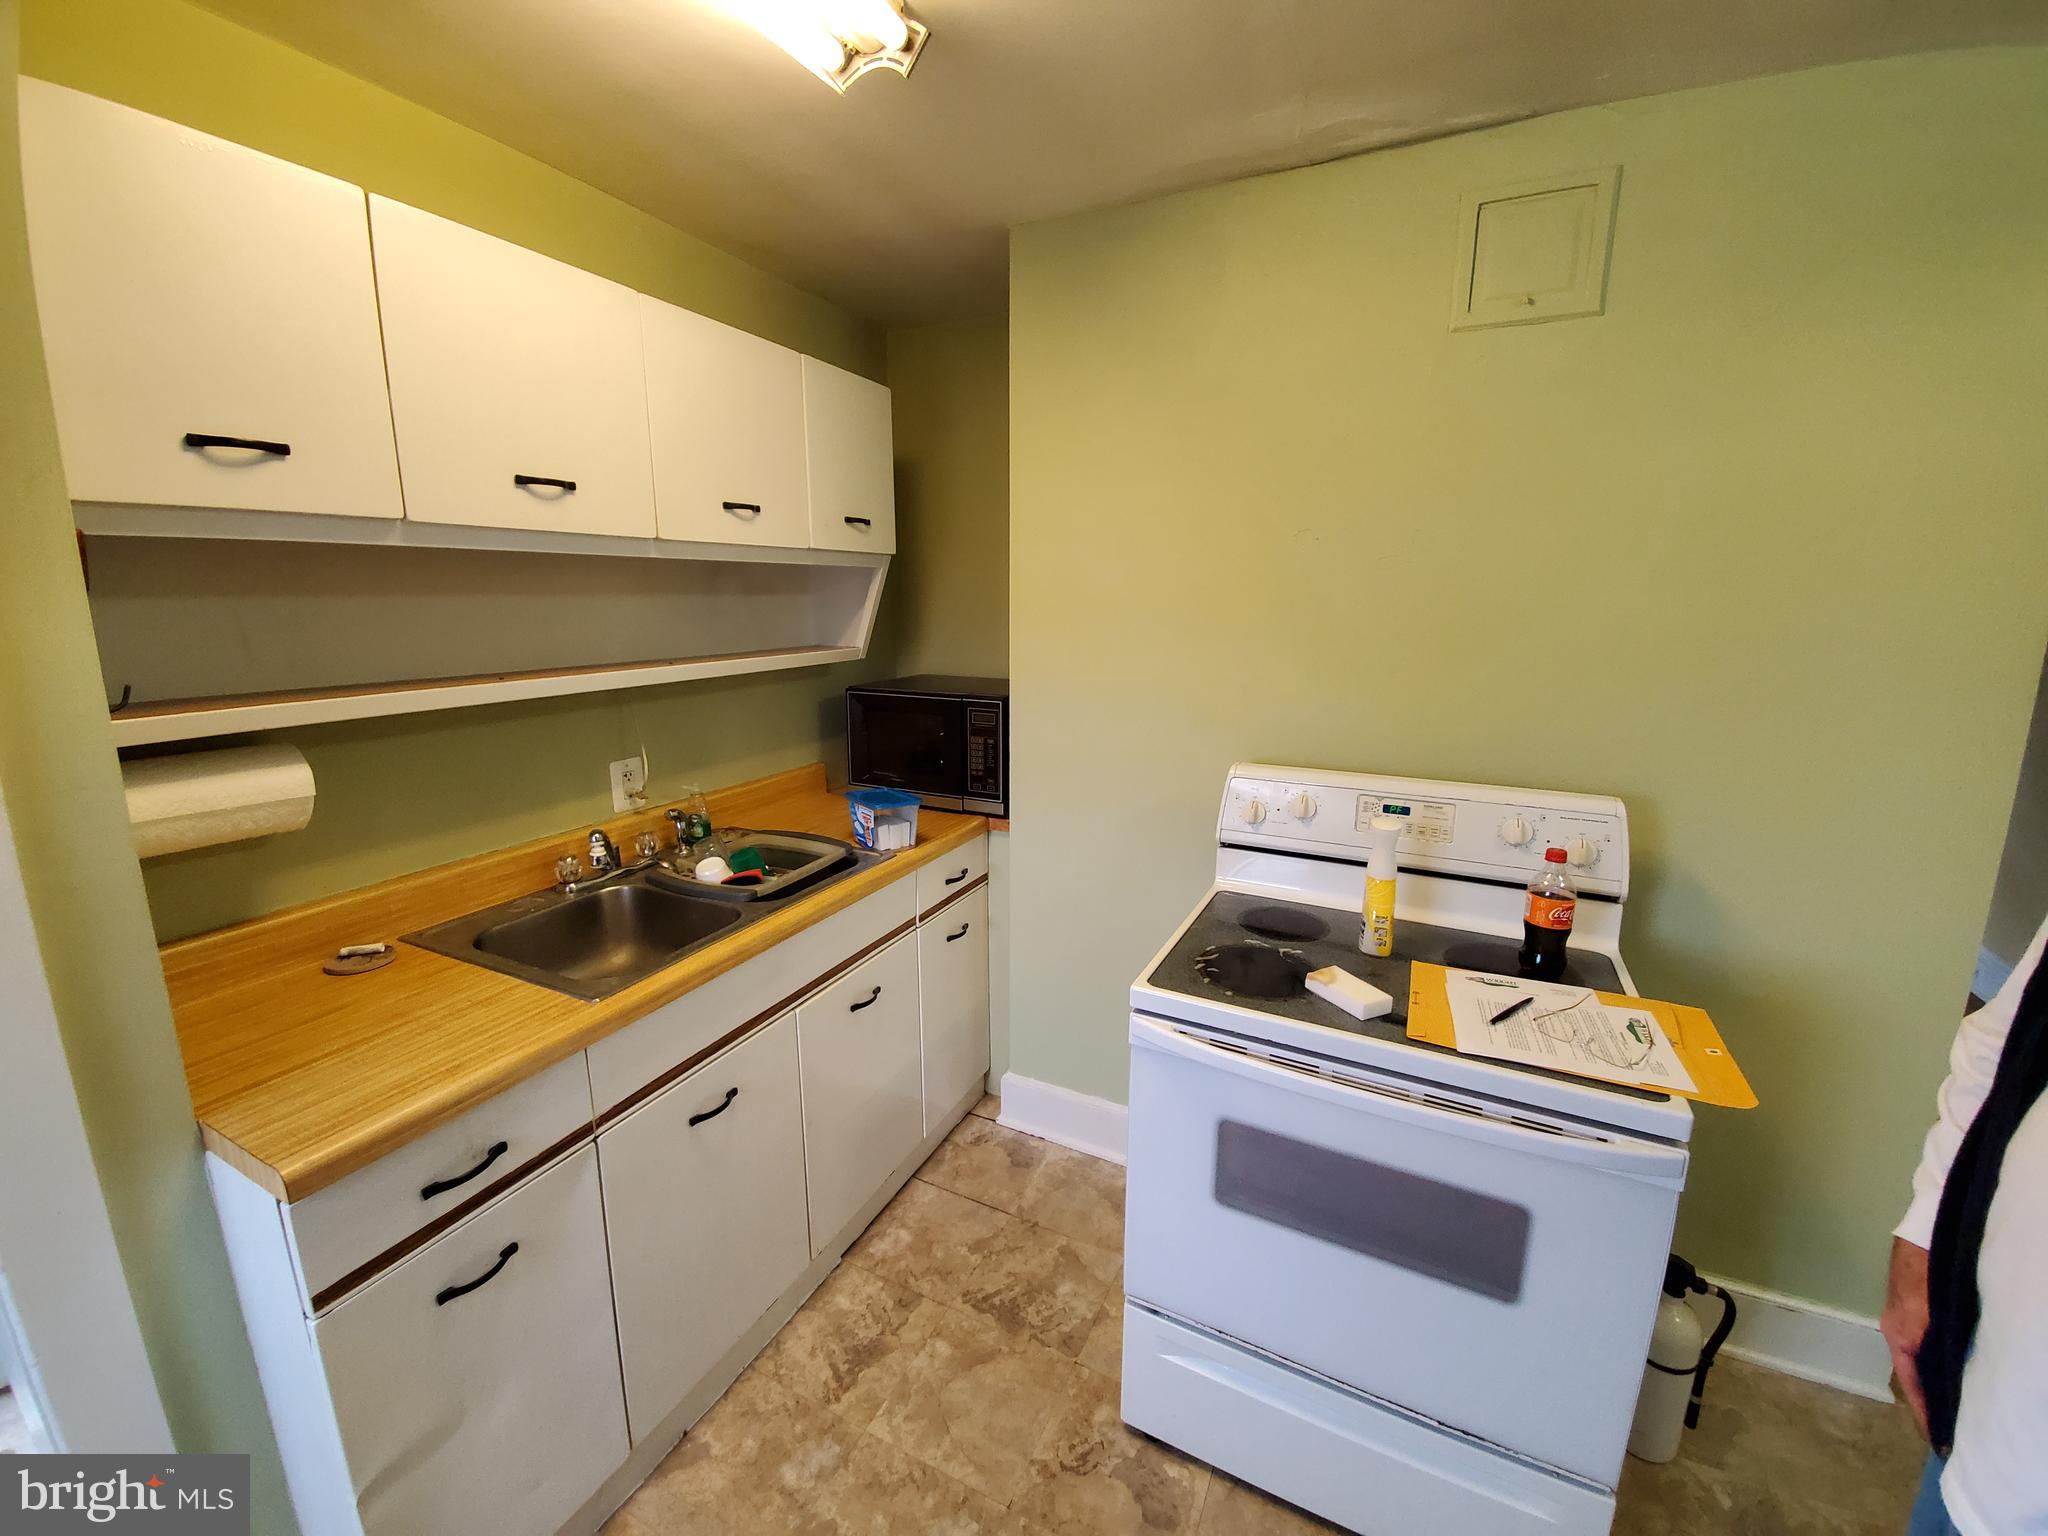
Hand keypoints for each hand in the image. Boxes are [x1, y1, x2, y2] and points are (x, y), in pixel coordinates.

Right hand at [1881, 1237, 1931, 1439]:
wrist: (1923, 1232)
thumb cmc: (1925, 1271)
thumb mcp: (1931, 1313)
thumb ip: (1935, 1344)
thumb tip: (1945, 1383)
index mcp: (1898, 1336)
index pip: (1912, 1386)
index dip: (1924, 1414)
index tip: (1938, 1442)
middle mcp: (1897, 1331)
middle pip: (1914, 1374)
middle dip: (1928, 1400)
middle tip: (1949, 1427)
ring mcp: (1904, 1318)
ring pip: (1919, 1359)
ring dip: (1933, 1380)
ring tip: (1951, 1403)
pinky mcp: (1913, 1308)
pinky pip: (1924, 1345)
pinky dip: (1934, 1362)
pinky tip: (1951, 1366)